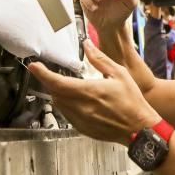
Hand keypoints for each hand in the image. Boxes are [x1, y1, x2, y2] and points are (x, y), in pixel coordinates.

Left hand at [27, 40, 159, 144]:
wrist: (139, 129)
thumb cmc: (132, 102)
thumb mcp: (119, 74)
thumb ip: (100, 59)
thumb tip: (87, 45)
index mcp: (89, 91)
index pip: (57, 82)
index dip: (42, 74)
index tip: (34, 66)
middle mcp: (81, 107)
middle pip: (55, 93)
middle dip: (51, 83)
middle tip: (51, 74)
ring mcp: (81, 120)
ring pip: (59, 105)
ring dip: (58, 94)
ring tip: (66, 86)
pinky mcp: (83, 128)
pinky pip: (67, 115)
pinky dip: (66, 106)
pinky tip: (77, 101)